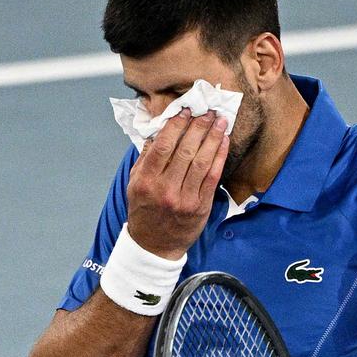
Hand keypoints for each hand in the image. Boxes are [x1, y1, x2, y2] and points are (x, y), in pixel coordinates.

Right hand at [125, 109, 229, 259]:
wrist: (154, 245)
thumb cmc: (144, 210)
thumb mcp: (134, 184)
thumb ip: (146, 158)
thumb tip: (160, 131)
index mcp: (146, 181)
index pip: (163, 146)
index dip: (177, 125)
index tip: (186, 111)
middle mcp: (165, 189)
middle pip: (185, 150)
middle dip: (199, 126)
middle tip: (208, 111)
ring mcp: (185, 198)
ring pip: (202, 161)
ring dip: (213, 137)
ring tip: (220, 121)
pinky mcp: (200, 206)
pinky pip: (213, 176)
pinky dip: (219, 156)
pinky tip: (223, 141)